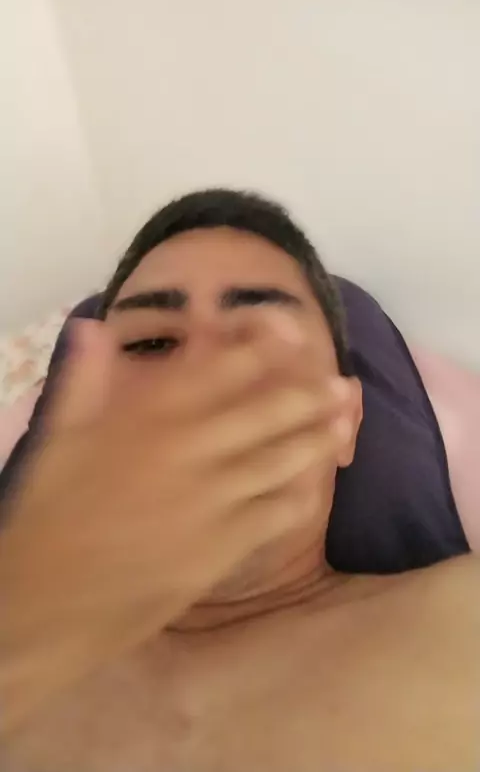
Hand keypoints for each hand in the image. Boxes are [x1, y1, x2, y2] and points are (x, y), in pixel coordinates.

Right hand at [0, 314, 348, 729]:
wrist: (54, 599)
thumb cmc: (51, 514)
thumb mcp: (59, 438)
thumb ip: (85, 379)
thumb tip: (95, 327)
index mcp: (150, 416)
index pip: (221, 368)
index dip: (264, 346)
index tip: (294, 332)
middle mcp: (191, 449)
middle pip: (266, 412)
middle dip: (309, 394)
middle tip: (343, 385)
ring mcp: (213, 499)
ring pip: (281, 460)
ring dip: (318, 439)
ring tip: (347, 424)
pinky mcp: (223, 545)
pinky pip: (276, 513)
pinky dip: (299, 495)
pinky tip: (314, 486)